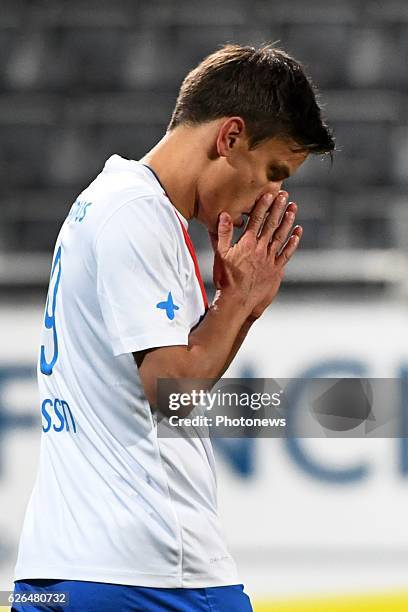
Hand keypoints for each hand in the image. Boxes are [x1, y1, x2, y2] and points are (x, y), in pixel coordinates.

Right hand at [209, 191, 302, 318]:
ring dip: (288, 221)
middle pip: (271, 224)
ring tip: (293, 208)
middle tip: (285, 195)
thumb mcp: (220, 255)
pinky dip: (293, 242)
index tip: (270, 194)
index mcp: (247, 244)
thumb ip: (223, 234)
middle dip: (278, 208)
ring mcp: (270, 259)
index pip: (256, 220)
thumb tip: (224, 215)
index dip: (263, 206)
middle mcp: (261, 249)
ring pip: (281, 236)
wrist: (237, 301)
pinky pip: (287, 253)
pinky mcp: (276, 270)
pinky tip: (298, 232)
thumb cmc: (226, 279)